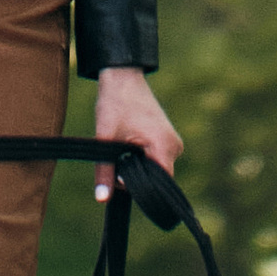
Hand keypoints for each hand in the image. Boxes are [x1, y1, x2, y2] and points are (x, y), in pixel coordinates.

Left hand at [92, 64, 181, 200]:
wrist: (122, 76)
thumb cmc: (115, 102)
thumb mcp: (105, 137)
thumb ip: (105, 170)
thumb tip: (101, 199)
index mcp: (165, 146)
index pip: (159, 184)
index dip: (138, 187)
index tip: (118, 177)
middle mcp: (175, 147)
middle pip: (156, 179)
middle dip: (134, 177)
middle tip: (115, 159)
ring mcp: (172, 143)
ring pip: (154, 170)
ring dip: (136, 167)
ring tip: (121, 147)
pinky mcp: (166, 140)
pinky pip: (154, 160)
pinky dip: (139, 160)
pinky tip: (127, 146)